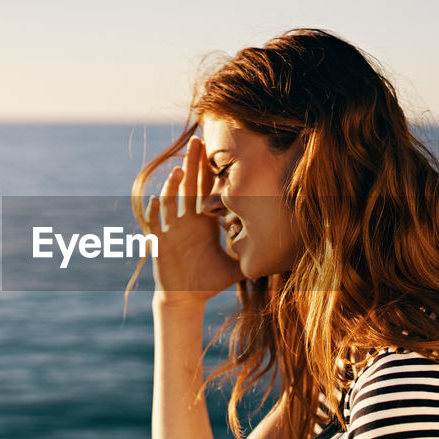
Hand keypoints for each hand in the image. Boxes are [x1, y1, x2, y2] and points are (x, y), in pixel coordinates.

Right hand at [145, 134, 245, 305]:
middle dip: (193, 163)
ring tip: (180, 170)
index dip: (212, 171)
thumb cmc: (210, 281)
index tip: (218, 149)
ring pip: (171, 200)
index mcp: (205, 221)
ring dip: (173, 185)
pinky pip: (155, 223)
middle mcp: (188, 219)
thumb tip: (283, 256)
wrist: (187, 297)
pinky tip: (157, 200)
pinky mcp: (160, 242)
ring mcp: (172, 228)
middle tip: (197, 140)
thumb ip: (253, 257)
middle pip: (189, 186)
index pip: (208, 190)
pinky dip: (155, 212)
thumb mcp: (235, 266)